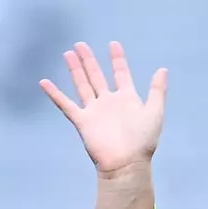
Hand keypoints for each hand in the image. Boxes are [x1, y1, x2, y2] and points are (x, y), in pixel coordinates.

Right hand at [40, 41, 167, 176]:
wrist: (126, 164)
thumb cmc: (143, 142)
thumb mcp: (154, 112)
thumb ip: (157, 90)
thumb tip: (163, 69)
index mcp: (127, 99)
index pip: (121, 74)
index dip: (117, 59)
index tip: (113, 44)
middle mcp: (109, 103)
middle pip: (97, 76)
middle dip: (89, 60)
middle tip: (80, 44)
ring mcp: (95, 111)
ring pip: (82, 85)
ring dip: (75, 70)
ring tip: (68, 54)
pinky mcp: (83, 121)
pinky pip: (66, 105)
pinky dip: (55, 94)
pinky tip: (44, 82)